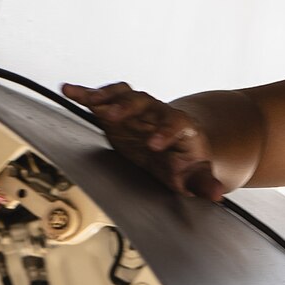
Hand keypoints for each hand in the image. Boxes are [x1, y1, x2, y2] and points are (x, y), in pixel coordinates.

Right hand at [60, 82, 225, 200]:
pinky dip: (85, 94)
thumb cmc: (185, 161)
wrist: (175, 145)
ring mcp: (137, 109)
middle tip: (114, 115)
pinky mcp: (117, 110)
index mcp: (180, 127)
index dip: (166, 131)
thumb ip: (204, 183)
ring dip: (106, 96)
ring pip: (123, 95)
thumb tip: (216, 194)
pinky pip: (102, 99)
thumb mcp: (195, 174)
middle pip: (145, 103)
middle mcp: (157, 113)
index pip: (176, 124)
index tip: (154, 145)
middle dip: (130, 107)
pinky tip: (68, 90)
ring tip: (88, 98)